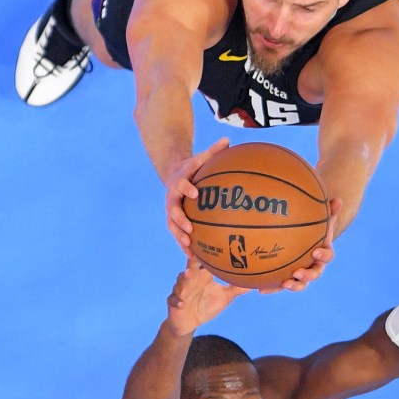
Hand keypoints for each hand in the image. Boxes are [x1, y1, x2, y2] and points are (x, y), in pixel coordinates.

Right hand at [165, 138, 229, 253]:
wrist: (175, 176)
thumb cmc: (193, 169)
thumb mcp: (201, 158)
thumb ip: (213, 151)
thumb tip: (228, 139)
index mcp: (179, 183)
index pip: (181, 185)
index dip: (186, 188)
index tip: (195, 193)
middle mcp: (172, 198)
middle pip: (172, 210)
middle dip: (180, 220)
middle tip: (189, 227)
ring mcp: (171, 212)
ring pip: (172, 227)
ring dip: (180, 237)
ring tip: (189, 247)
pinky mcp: (174, 222)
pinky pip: (179, 236)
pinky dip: (185, 247)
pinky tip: (196, 259)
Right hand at [167, 259, 248, 334]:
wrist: (189, 322)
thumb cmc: (207, 305)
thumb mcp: (225, 297)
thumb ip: (238, 288)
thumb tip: (255, 281)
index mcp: (202, 275)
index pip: (204, 262)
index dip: (207, 253)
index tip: (213, 242)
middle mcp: (190, 279)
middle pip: (190, 268)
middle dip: (193, 262)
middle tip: (196, 255)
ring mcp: (181, 290)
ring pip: (180, 282)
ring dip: (184, 279)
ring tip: (188, 274)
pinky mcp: (173, 301)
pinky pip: (173, 300)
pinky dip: (177, 301)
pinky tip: (181, 303)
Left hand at [259, 197, 340, 293]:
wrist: (305, 242)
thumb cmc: (314, 229)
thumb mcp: (321, 219)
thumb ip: (329, 211)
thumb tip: (338, 199)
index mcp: (323, 254)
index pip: (327, 256)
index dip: (323, 255)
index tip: (316, 251)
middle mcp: (314, 267)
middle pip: (314, 275)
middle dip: (307, 276)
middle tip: (298, 272)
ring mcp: (301, 275)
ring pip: (299, 284)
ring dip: (293, 286)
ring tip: (284, 283)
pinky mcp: (287, 279)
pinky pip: (280, 286)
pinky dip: (271, 288)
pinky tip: (259, 289)